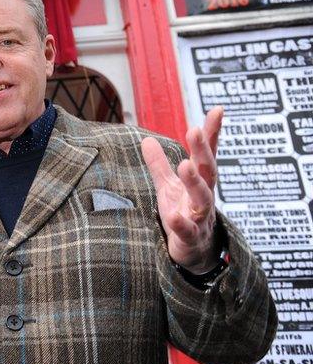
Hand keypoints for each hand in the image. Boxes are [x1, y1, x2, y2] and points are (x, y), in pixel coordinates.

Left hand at [140, 106, 223, 273]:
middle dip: (202, 151)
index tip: (217, 109)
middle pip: (207, 171)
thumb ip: (159, 165)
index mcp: (198, 181)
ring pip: (202, 199)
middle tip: (194, 130)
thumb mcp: (168, 187)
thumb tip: (146, 139)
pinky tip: (172, 215)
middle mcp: (203, 196)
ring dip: (194, 182)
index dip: (212, 133)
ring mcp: (199, 217)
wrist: (192, 254)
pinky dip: (180, 223)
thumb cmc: (182, 214)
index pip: (207, 154)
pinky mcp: (190, 238)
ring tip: (185, 165)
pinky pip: (186, 230)